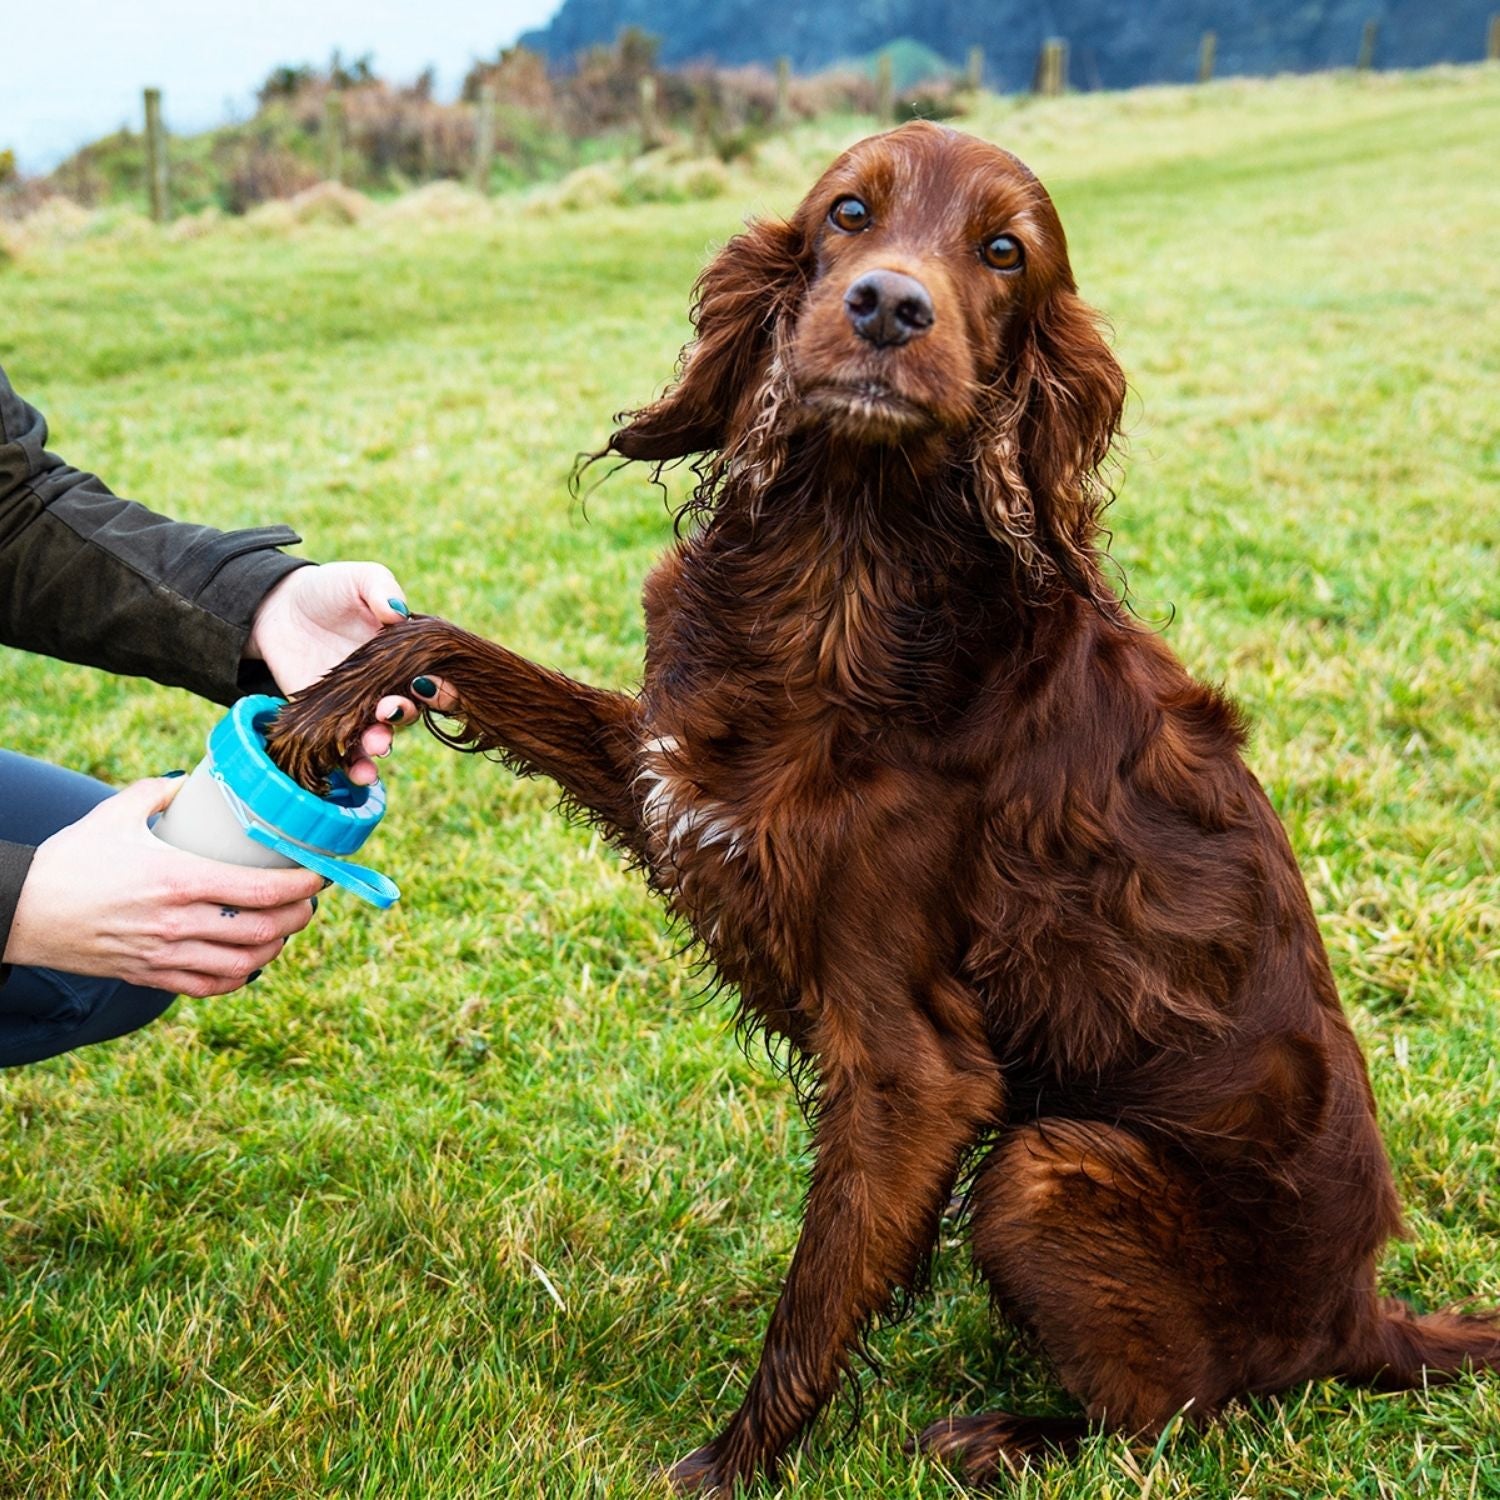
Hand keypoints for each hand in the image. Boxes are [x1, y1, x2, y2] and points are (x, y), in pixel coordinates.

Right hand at [3, 778, 322, 997]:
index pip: (261, 889)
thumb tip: (193, 781)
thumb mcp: (116, 812)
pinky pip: (209, 987)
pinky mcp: (149, 976)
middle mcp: (177, 922)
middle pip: (264, 930)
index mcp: (178, 878)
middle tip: (308, 901)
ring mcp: (164, 954)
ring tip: (284, 928)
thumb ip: (161, 791)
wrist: (19, 911)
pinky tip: (247, 961)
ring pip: (244, 964)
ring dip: (275, 947)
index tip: (320, 874)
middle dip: (299, 916)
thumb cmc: (69, 859)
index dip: (303, 885)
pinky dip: (238, 978)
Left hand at [245, 563, 418, 783]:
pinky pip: (345, 750)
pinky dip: (354, 766)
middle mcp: (387, 685)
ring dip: (382, 744)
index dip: (439, 687)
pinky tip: (359, 773)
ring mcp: (357, 706)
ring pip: (380, 734)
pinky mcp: (327, 722)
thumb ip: (379, 587)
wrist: (277, 607)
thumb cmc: (326, 590)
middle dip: (403, 715)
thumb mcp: (357, 577)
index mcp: (405, 655)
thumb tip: (398, 611)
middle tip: (390, 708)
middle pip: (407, 709)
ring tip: (376, 745)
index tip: (433, 687)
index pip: (431, 676)